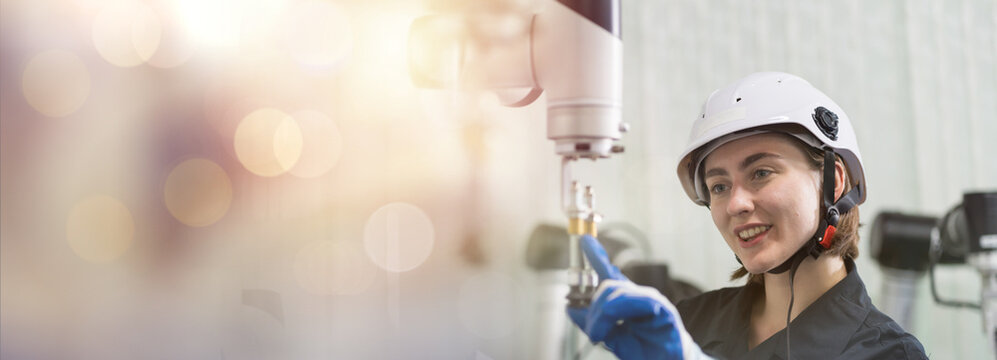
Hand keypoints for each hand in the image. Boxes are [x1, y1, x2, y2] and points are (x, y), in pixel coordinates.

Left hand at [567, 235, 711, 359]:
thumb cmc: (646, 350)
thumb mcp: (612, 338)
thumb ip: (593, 323)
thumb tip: (570, 309)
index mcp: (627, 301)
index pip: (610, 273)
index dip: (597, 255)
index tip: (585, 240)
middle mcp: (638, 296)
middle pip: (608, 286)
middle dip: (593, 309)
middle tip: (593, 333)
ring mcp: (651, 300)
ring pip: (618, 293)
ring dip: (603, 316)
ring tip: (601, 336)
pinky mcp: (663, 309)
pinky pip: (638, 301)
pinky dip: (622, 312)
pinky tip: (622, 326)